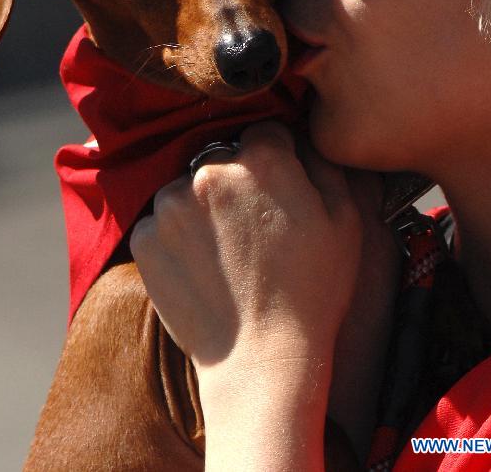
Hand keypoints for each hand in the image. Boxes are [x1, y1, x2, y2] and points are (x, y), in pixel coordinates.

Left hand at [130, 121, 361, 374]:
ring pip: (187, 187)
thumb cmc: (313, 290)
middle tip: (251, 225)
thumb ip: (323, 163)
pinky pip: (160, 222)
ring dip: (201, 206)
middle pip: (222, 156)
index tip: (278, 190)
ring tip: (226, 249)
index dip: (277, 159)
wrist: (262, 360)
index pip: (265, 131)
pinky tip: (202, 266)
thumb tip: (301, 139)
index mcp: (262, 159)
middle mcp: (209, 171)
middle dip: (236, 179)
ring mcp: (171, 205)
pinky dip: (176, 238)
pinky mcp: (146, 239)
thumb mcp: (344, 220)